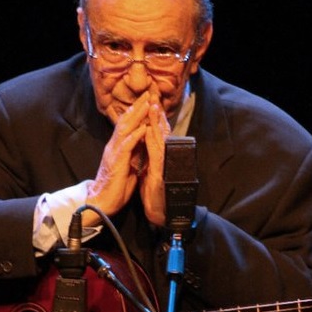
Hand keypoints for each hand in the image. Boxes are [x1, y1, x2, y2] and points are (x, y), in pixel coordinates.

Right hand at [85, 92, 151, 223]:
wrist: (101, 202)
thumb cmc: (115, 186)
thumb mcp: (127, 165)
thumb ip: (133, 153)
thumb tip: (142, 142)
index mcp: (117, 147)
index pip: (127, 124)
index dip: (137, 111)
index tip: (147, 99)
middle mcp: (114, 146)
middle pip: (126, 121)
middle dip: (138, 106)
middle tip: (148, 93)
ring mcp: (114, 153)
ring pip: (125, 129)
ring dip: (137, 115)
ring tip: (147, 103)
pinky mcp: (117, 162)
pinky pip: (127, 146)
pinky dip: (135, 135)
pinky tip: (143, 127)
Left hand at [138, 94, 170, 225]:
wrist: (160, 215)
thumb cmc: (155, 195)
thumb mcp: (150, 171)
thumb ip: (150, 157)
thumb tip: (147, 144)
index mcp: (159, 158)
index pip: (157, 134)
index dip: (154, 118)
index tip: (151, 102)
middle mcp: (163, 159)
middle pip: (161, 132)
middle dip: (157, 114)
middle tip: (154, 96)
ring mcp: (163, 166)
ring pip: (160, 139)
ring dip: (157, 123)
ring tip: (154, 107)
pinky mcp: (159, 174)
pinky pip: (156, 154)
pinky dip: (153, 141)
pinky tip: (150, 131)